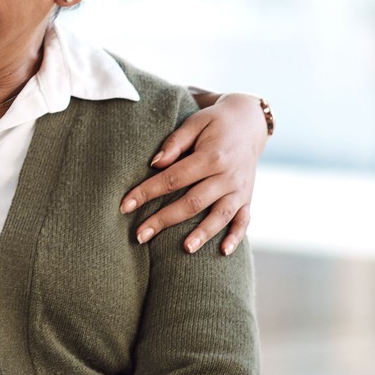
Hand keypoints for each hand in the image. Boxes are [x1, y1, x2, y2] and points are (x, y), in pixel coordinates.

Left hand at [120, 93, 266, 255]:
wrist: (250, 122)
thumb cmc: (214, 122)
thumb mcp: (195, 122)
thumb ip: (174, 143)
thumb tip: (155, 165)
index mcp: (212, 156)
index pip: (173, 179)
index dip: (147, 193)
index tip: (124, 206)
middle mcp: (228, 176)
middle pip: (193, 202)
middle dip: (164, 220)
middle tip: (140, 236)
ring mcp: (240, 189)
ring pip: (220, 216)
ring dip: (203, 234)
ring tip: (184, 249)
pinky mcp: (248, 197)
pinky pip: (244, 220)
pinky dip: (236, 236)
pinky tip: (223, 252)